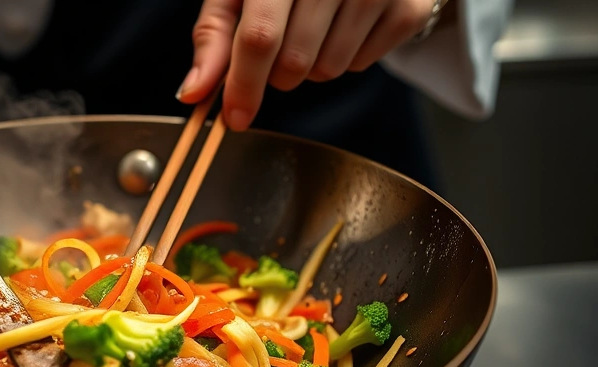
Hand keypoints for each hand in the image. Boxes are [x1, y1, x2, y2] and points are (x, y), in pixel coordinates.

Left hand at [178, 0, 439, 130]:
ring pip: (329, 70)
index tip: (235, 118)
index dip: (244, 84)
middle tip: (282, 45)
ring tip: (315, 29)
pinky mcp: (411, 5)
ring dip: (312, 65)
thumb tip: (192, 93)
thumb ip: (214, 37)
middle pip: (295, 62)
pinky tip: (346, 24)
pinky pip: (363, 65)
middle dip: (278, 73)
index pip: (260, 36)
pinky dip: (348, 57)